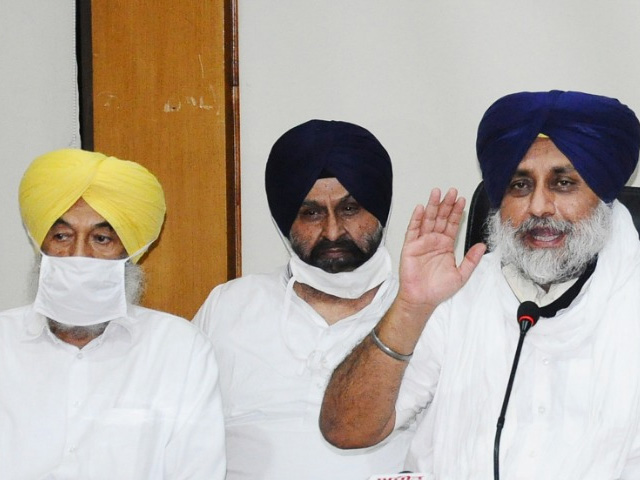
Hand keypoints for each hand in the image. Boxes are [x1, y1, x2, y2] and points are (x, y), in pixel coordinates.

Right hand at [397, 187, 485, 314]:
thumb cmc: (438, 289)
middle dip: (446, 205)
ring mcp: (421, 242)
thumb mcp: (461, 275)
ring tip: (437, 193)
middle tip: (451, 192)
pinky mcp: (410, 246)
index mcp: (446, 246)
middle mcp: (434, 241)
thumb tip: (482, 246)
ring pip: (428, 220)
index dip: (456, 212)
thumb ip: (471, 260)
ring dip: (432, 206)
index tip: (461, 200)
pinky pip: (413, 230)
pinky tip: (421, 208)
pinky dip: (416, 219)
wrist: (422, 298)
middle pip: (440, 218)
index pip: (452, 224)